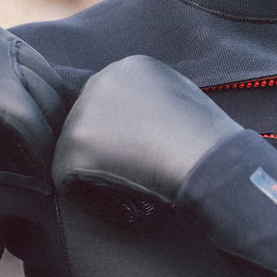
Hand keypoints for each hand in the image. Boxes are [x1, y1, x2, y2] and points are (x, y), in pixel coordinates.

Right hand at [0, 22, 67, 172]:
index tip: (58, 138)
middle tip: (67, 158)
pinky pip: (30, 124)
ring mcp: (0, 63)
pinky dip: (38, 151)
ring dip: (54, 141)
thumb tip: (16, 115)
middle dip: (60, 125)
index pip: (42, 73)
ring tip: (59, 169)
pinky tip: (42, 174)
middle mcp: (3, 43)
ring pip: (45, 106)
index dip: (52, 107)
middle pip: (50, 88)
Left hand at [52, 55, 241, 204]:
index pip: (110, 101)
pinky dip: (92, 199)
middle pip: (87, 121)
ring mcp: (83, 114)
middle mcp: (100, 81)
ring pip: (75, 149)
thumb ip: (154, 99)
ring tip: (131, 191)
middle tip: (133, 174)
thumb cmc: (208, 138)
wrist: (206, 159)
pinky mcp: (73, 148)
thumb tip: (141, 121)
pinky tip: (124, 208)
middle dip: (105, 149)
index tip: (141, 153)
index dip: (123, 132)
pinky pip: (67, 180)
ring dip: (98, 172)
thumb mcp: (185, 98)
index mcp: (129, 68)